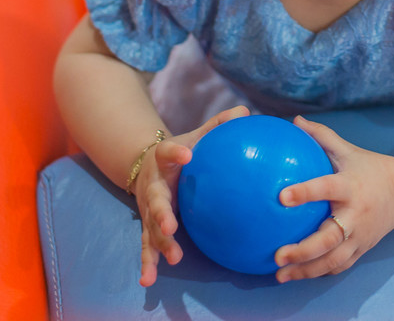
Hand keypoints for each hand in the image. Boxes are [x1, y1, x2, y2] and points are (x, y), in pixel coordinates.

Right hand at [133, 105, 250, 286]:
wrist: (148, 164)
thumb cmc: (184, 150)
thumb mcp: (197, 136)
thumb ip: (219, 126)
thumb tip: (246, 113)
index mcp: (164, 160)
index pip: (168, 152)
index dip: (176, 153)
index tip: (188, 154)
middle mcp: (153, 186)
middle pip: (155, 200)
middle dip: (161, 213)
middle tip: (170, 224)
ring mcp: (148, 210)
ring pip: (150, 229)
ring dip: (159, 244)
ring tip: (171, 257)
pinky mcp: (148, 227)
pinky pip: (148, 247)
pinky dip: (147, 263)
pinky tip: (149, 281)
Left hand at [273, 116, 393, 282]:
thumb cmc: (368, 168)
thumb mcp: (348, 150)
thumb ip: (321, 136)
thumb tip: (294, 121)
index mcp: (350, 187)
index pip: (326, 188)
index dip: (305, 193)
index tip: (281, 197)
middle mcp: (356, 215)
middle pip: (329, 237)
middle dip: (303, 249)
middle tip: (277, 255)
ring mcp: (360, 236)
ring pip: (333, 259)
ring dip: (306, 270)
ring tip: (280, 275)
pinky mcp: (362, 250)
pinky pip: (339, 266)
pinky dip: (319, 273)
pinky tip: (297, 276)